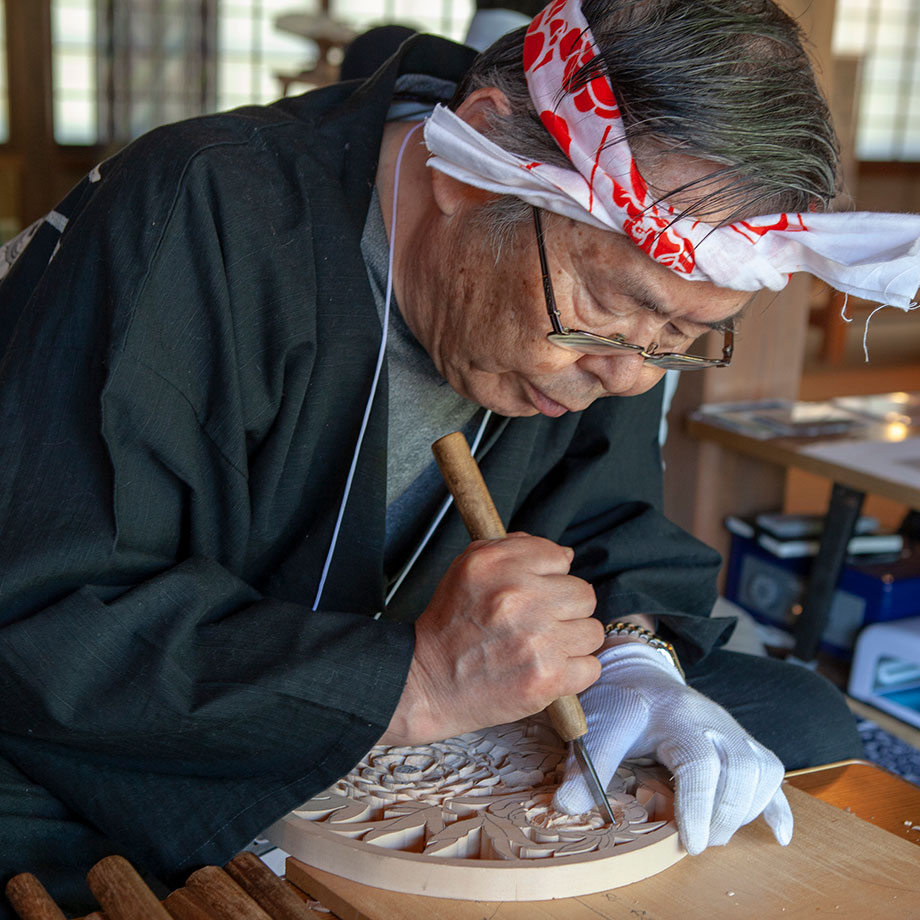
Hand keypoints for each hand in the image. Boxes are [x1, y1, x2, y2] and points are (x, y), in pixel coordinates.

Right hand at [381, 533, 602, 745]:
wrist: (427, 682)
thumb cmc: (450, 625)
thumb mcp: (467, 568)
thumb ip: (515, 548)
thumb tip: (566, 555)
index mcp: (498, 565)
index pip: (559, 557)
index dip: (550, 577)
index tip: (535, 593)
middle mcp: (519, 596)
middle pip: (583, 594)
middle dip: (566, 609)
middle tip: (540, 623)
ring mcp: (537, 639)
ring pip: (592, 631)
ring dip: (572, 641)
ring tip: (543, 648)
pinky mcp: (547, 677)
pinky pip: (591, 667)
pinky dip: (574, 672)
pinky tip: (548, 670)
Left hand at [552, 642, 792, 854]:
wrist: (637, 670)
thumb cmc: (618, 700)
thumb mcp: (598, 727)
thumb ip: (587, 766)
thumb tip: (567, 808)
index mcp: (678, 716)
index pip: (700, 763)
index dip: (698, 806)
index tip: (690, 843)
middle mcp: (713, 721)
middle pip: (741, 769)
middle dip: (725, 814)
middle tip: (698, 843)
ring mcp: (732, 730)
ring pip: (762, 769)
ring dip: (747, 809)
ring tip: (717, 834)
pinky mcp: (741, 742)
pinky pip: (772, 771)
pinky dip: (777, 805)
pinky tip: (777, 835)